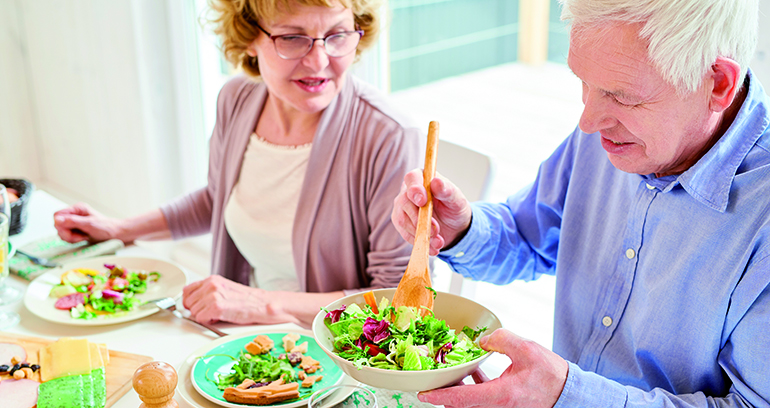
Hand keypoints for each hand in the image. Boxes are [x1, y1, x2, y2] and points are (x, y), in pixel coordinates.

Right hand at [54, 203, 123, 242]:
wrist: (116, 234)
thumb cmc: (106, 228)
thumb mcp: (89, 224)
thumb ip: (73, 221)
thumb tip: (57, 219)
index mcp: (77, 208)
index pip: (57, 215)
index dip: (60, 225)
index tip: (70, 231)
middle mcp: (74, 214)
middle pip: (58, 224)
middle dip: (67, 233)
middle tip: (80, 237)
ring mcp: (74, 222)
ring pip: (61, 231)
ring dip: (70, 238)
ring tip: (83, 237)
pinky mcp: (75, 229)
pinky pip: (66, 236)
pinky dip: (73, 240)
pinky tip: (83, 238)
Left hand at [182, 275, 298, 324]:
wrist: (265, 305)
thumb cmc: (249, 301)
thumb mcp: (226, 291)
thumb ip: (209, 294)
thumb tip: (194, 304)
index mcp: (213, 279)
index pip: (186, 290)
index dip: (190, 302)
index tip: (196, 307)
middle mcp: (211, 285)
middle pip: (188, 302)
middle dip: (197, 310)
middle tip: (212, 313)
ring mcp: (213, 295)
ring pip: (193, 312)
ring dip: (204, 316)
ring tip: (219, 315)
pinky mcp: (217, 307)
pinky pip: (200, 319)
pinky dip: (209, 321)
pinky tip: (221, 318)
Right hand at [391, 169, 472, 254]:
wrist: (454, 227)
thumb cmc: (454, 207)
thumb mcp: (456, 199)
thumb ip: (447, 190)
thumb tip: (436, 182)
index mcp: (422, 178)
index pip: (412, 178)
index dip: (415, 190)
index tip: (422, 202)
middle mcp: (408, 191)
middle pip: (404, 202)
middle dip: (420, 219)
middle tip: (436, 230)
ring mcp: (402, 208)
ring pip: (402, 220)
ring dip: (420, 233)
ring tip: (438, 242)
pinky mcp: (402, 223)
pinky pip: (405, 234)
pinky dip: (419, 241)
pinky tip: (432, 247)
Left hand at [417, 329, 567, 407]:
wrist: (569, 393)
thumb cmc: (551, 374)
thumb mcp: (526, 349)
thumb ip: (501, 340)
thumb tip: (482, 340)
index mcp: (500, 396)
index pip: (460, 398)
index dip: (438, 396)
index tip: (423, 393)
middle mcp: (497, 407)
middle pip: (460, 404)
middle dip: (444, 392)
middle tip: (432, 378)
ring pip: (469, 402)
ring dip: (457, 390)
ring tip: (451, 372)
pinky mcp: (504, 405)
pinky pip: (481, 399)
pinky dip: (472, 388)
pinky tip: (473, 373)